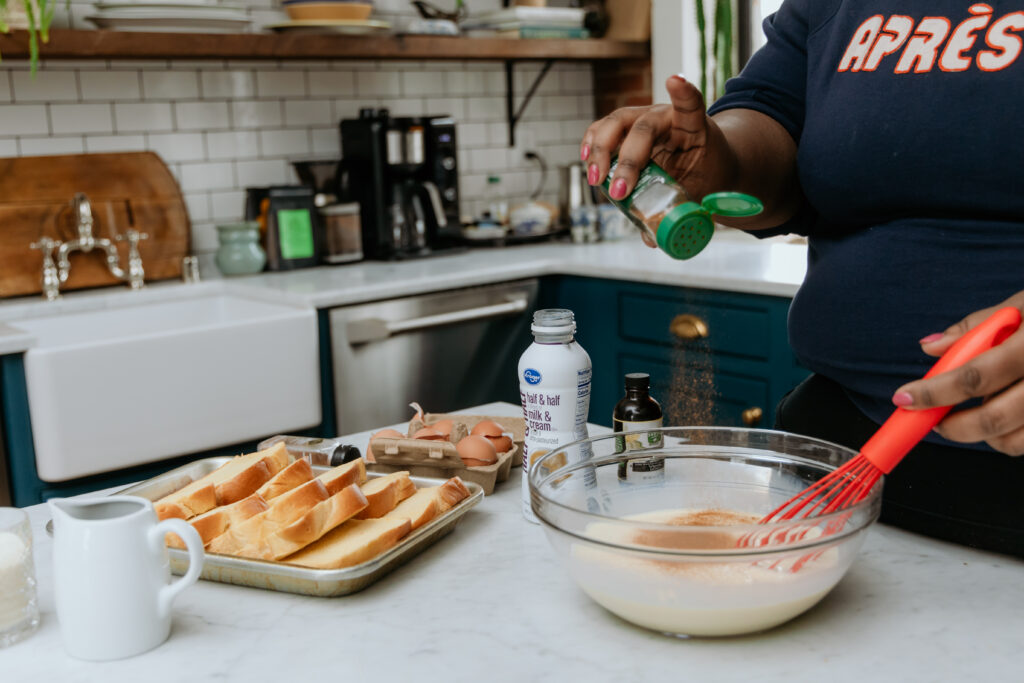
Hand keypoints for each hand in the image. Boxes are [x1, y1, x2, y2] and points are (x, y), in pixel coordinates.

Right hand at [580, 74, 726, 205]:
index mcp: (693, 126)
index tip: (675, 81)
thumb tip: (651, 239)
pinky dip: (592, 144)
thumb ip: (678, 211)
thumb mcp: (700, 192)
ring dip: (601, 150)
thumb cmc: (706, 173)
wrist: (706, 164)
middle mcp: (665, 117)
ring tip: (596, 179)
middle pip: (641, 125)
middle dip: (627, 157)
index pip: (690, 104)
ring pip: (616, 123)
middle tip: (619, 189)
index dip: (683, 93)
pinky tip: (586, 160)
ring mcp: (642, 120)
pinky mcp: (624, 131)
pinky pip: (603, 131)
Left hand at [892, 292, 1023, 454]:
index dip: (933, 392)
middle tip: (934, 420)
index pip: (975, 376)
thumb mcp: (1023, 303)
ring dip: (985, 436)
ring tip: (977, 413)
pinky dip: (1013, 438)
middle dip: (954, 427)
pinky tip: (1010, 417)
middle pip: (995, 419)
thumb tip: (930, 349)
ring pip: (1016, 441)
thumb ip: (976, 327)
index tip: (904, 399)